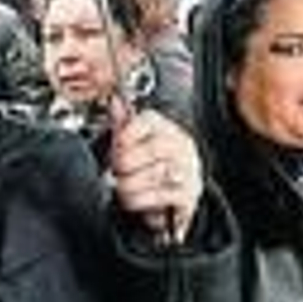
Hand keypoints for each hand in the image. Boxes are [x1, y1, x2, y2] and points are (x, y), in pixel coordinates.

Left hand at [108, 106, 202, 240]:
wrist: (176, 194)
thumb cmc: (153, 165)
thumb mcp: (137, 142)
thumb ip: (124, 123)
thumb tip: (114, 102)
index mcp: (166, 128)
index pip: (148, 121)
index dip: (127, 134)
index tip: (116, 145)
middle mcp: (181, 146)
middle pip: (152, 149)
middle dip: (125, 163)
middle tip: (115, 169)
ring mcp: (187, 170)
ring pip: (154, 173)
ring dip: (129, 183)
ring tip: (120, 186)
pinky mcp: (187, 195)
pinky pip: (160, 196)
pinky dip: (139, 199)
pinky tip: (132, 198)